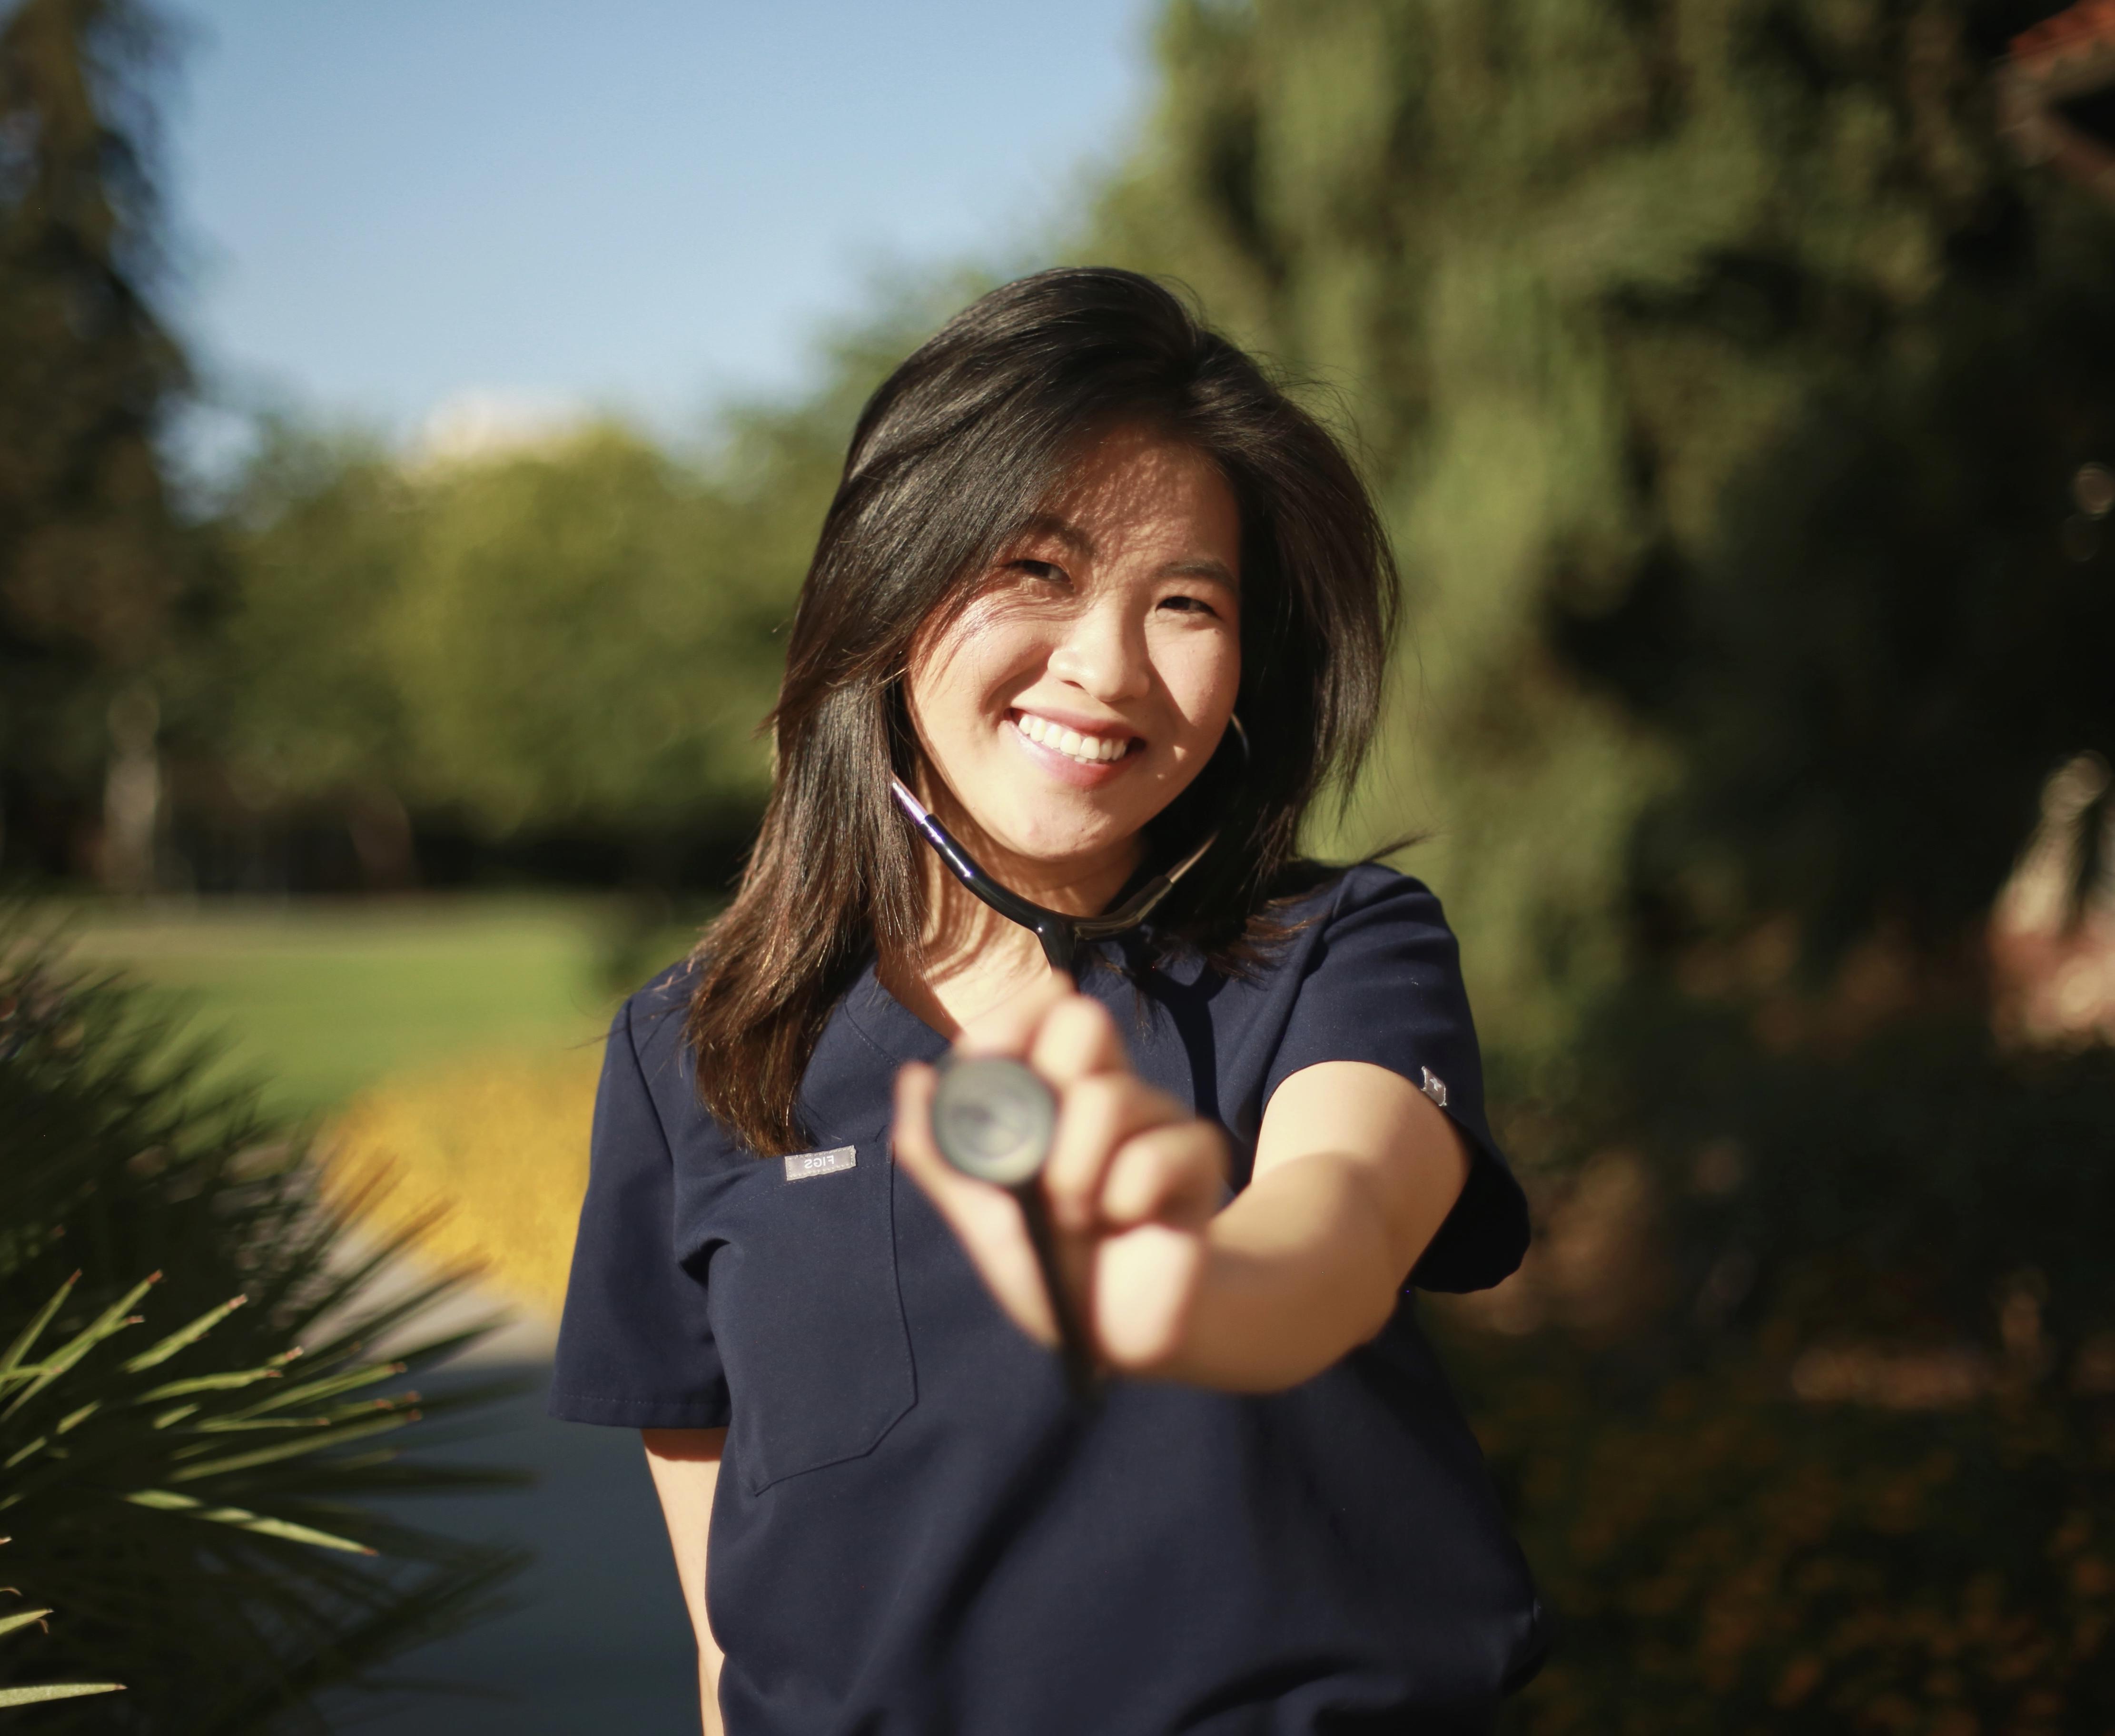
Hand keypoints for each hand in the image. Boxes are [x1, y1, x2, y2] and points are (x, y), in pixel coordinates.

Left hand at [891, 978, 1228, 1372]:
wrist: (1109, 1327)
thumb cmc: (1044, 1261)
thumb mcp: (978, 1212)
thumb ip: (938, 1151)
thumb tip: (914, 1076)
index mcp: (1053, 1088)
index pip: (1042, 1008)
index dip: (1013, 1018)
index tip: (988, 1059)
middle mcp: (1107, 1088)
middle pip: (1085, 1020)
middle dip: (1047, 1085)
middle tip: (1036, 1154)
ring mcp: (1156, 1118)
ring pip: (1111, 1098)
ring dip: (1072, 1172)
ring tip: (1071, 1215)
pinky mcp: (1198, 1155)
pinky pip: (1155, 1155)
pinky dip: (1122, 1199)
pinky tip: (1122, 1221)